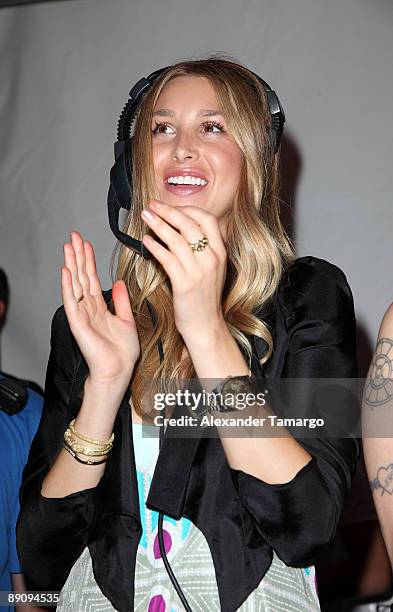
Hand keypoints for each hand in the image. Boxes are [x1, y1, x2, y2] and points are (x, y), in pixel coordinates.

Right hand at [61, 231, 139, 387]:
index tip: (86, 244)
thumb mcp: (126, 320)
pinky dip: (68, 286)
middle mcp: (88, 309)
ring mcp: (82, 315)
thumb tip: (118, 283)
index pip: (91, 278)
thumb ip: (120, 301)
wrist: (118, 371)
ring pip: (74, 284)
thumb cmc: (121, 353)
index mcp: (99, 308)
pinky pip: (72, 301)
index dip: (89, 260)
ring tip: (68, 246)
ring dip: (71, 264)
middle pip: (81, 276)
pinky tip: (65, 272)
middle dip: (77, 255)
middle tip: (74, 236)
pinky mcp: (78, 323)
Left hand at [141, 201, 227, 341]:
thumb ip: (203, 249)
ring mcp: (199, 271)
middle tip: (153, 205)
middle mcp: (211, 259)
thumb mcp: (212, 269)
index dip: (188, 209)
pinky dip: (155, 247)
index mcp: (220, 252)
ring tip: (145, 217)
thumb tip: (182, 229)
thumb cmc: (204, 298)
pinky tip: (146, 241)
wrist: (206, 325)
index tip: (173, 206)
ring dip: (158, 224)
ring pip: (176, 239)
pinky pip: (167, 258)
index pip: (207, 219)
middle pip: (189, 224)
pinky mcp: (184, 283)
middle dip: (168, 211)